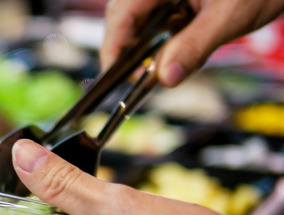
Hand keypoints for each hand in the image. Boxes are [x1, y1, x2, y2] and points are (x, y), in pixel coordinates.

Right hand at [100, 0, 283, 86]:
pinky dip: (160, 39)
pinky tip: (172, 52)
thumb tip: (164, 79)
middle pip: (124, 17)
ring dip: (144, 46)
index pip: (120, 13)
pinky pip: (156, 19)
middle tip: (139, 78)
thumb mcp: (229, 17)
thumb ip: (195, 46)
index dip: (113, 47)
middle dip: (127, 49)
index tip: (116, 76)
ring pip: (138, 20)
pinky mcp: (174, 0)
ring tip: (155, 68)